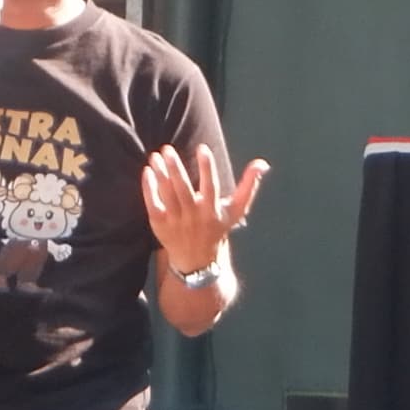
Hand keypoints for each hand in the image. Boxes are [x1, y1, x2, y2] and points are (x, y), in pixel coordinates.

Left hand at [142, 142, 270, 277]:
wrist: (197, 260)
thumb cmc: (217, 228)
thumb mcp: (236, 210)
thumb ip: (249, 186)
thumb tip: (262, 164)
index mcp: (212, 210)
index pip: (210, 186)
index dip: (207, 167)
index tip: (203, 148)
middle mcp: (193, 216)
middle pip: (183, 189)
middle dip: (175, 168)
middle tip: (167, 149)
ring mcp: (175, 221)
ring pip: (166, 194)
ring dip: (160, 174)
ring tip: (155, 156)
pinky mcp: (160, 225)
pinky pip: (152, 203)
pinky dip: (149, 187)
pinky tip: (148, 171)